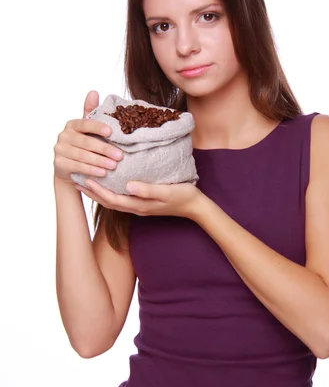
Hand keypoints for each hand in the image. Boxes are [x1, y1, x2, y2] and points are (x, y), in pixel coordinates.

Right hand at [53, 91, 123, 186]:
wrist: (70, 170)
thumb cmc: (83, 146)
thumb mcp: (88, 130)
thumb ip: (91, 112)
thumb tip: (93, 91)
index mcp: (72, 125)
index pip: (85, 123)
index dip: (97, 127)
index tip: (111, 132)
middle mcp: (63, 136)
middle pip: (86, 142)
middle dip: (104, 149)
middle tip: (119, 156)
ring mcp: (60, 150)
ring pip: (83, 156)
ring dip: (100, 161)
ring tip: (113, 165)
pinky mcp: (59, 164)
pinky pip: (78, 166)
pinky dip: (91, 170)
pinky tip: (102, 173)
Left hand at [74, 178, 203, 220]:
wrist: (195, 206)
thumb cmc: (183, 196)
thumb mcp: (166, 191)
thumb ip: (147, 189)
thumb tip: (128, 186)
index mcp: (139, 205)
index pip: (112, 199)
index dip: (97, 190)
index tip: (84, 179)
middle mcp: (136, 207)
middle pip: (108, 202)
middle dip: (91, 192)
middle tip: (76, 180)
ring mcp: (139, 206)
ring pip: (113, 200)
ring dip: (98, 192)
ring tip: (85, 181)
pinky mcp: (142, 202)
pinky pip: (120, 198)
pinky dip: (109, 191)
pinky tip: (106, 183)